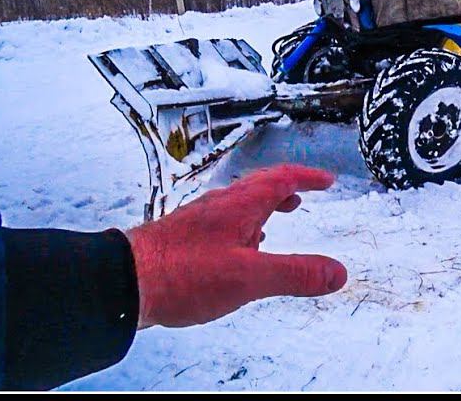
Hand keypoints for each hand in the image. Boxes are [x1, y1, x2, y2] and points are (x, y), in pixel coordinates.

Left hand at [124, 164, 346, 328]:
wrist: (123, 282)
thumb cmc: (181, 275)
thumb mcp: (249, 278)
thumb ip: (295, 274)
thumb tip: (337, 272)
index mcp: (239, 206)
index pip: (281, 179)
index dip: (307, 177)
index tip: (327, 179)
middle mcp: (219, 207)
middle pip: (258, 187)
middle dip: (285, 188)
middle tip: (303, 194)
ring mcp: (198, 221)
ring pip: (237, 205)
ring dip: (262, 208)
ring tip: (276, 220)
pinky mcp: (183, 240)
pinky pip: (221, 224)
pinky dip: (241, 228)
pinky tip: (236, 250)